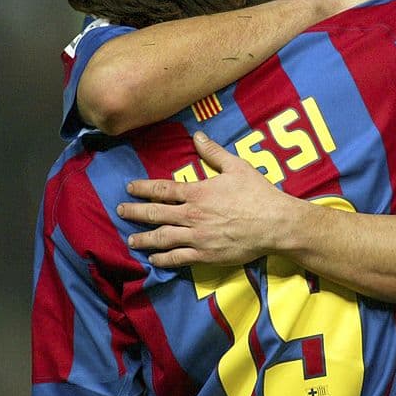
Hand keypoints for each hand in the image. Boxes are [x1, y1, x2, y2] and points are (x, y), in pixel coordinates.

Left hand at [119, 132, 295, 267]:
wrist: (274, 223)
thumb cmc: (257, 193)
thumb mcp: (237, 166)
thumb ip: (214, 152)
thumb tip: (197, 135)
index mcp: (198, 193)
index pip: (163, 190)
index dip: (143, 188)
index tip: (129, 188)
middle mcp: (192, 215)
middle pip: (155, 214)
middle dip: (135, 212)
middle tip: (121, 211)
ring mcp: (197, 237)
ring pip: (162, 238)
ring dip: (144, 238)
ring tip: (130, 239)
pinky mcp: (206, 254)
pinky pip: (178, 258)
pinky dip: (163, 260)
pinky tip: (153, 260)